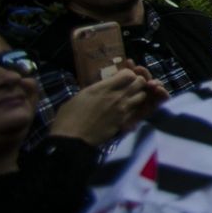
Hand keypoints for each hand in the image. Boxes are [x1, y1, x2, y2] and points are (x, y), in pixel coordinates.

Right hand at [50, 64, 166, 146]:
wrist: (73, 139)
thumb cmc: (69, 116)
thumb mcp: (81, 95)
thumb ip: (97, 89)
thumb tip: (103, 87)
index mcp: (104, 88)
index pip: (128, 74)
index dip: (128, 74)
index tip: (121, 78)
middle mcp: (117, 96)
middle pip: (140, 82)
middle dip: (137, 82)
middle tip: (129, 86)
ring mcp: (123, 109)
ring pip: (142, 96)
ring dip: (138, 94)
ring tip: (130, 97)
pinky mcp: (124, 122)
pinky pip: (137, 110)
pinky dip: (135, 108)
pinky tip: (127, 110)